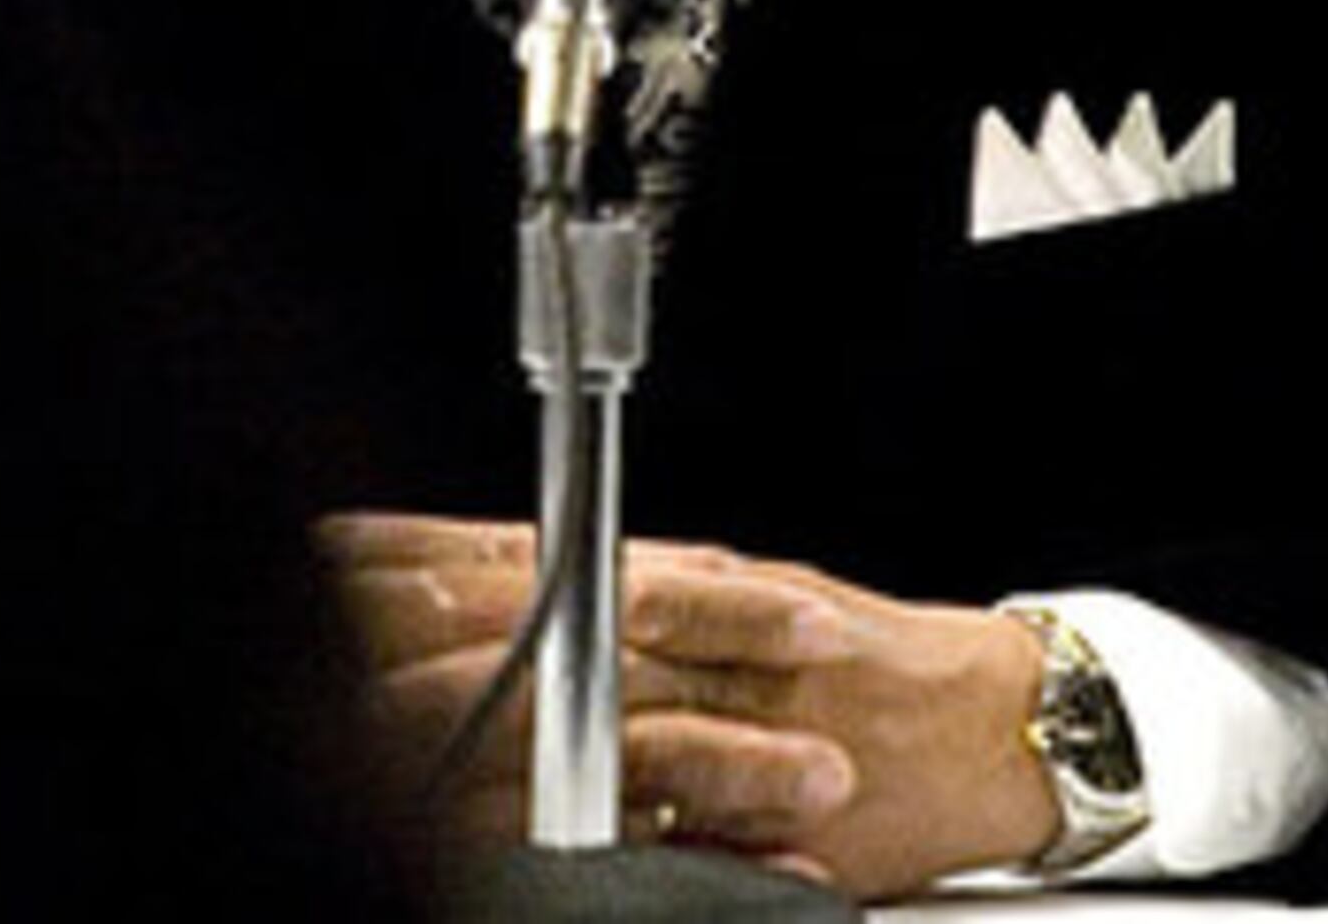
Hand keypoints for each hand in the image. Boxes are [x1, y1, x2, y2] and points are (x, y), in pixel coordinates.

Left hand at [323, 512, 1060, 902]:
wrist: (996, 724)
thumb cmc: (863, 662)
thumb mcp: (741, 594)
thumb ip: (626, 597)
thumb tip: (493, 583)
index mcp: (676, 576)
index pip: (523, 550)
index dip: (423, 549)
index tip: (336, 545)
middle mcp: (693, 624)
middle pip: (537, 610)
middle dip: (429, 613)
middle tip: (332, 606)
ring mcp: (729, 699)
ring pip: (588, 684)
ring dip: (490, 685)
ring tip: (393, 684)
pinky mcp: (767, 781)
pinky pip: (672, 779)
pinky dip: (599, 779)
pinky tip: (536, 781)